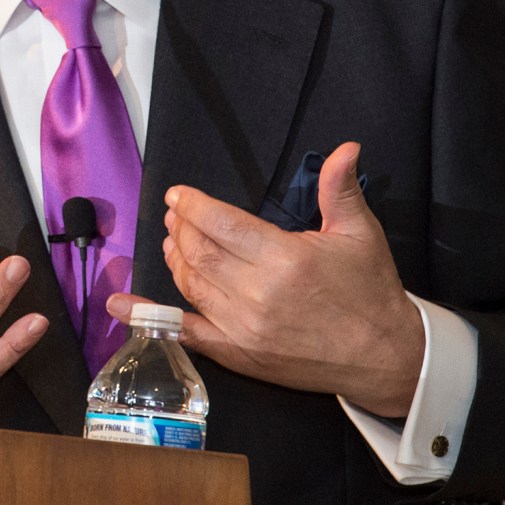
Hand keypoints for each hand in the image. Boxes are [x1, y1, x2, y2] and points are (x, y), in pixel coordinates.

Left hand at [108, 142, 424, 416]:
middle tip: (175, 213)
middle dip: (181, 228)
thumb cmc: (371, 290)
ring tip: (172, 240)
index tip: (178, 195)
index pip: (221, 224)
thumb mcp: (361, 234)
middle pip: (199, 252)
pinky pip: (186, 332)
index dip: (193, 206)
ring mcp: (244, 328)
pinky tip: (120, 303)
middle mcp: (258, 293)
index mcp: (286, 258)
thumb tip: (345, 147)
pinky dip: (149, 316)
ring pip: (190, 284)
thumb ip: (341, 188)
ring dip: (174, 258)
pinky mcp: (239, 354)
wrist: (385, 356)